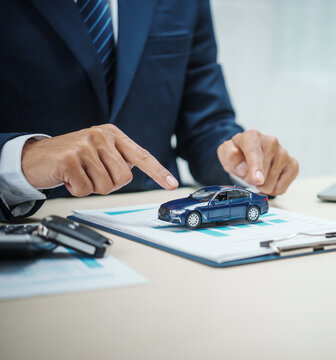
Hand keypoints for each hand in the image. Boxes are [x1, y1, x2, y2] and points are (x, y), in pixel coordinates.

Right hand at [21, 124, 177, 196]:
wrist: (35, 157)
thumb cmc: (72, 156)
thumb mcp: (99, 151)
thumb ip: (120, 158)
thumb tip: (141, 171)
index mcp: (113, 134)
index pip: (142, 156)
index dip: (158, 172)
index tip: (173, 184)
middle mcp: (101, 136)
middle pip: (124, 178)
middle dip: (109, 184)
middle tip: (92, 175)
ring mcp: (84, 146)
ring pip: (106, 186)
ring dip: (92, 187)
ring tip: (79, 174)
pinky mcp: (69, 160)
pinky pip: (85, 190)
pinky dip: (76, 190)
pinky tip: (68, 178)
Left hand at [217, 130, 298, 194]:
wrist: (250, 153)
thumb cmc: (239, 153)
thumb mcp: (226, 153)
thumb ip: (230, 157)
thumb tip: (242, 168)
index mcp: (252, 136)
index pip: (254, 152)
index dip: (256, 167)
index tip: (257, 180)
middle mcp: (271, 142)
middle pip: (262, 175)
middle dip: (252, 180)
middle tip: (248, 172)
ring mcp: (284, 153)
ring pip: (271, 184)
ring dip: (262, 185)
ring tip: (259, 174)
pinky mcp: (293, 165)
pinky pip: (281, 188)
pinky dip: (273, 188)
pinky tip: (269, 179)